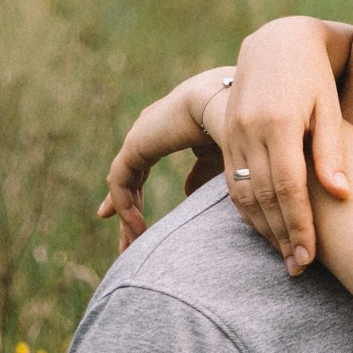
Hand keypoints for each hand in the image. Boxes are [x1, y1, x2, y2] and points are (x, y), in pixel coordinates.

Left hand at [98, 70, 233, 250]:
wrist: (227, 106)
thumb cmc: (232, 126)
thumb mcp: (219, 159)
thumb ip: (201, 176)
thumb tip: (187, 194)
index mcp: (166, 130)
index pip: (141, 168)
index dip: (136, 195)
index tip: (134, 224)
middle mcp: (147, 132)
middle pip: (129, 179)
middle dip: (128, 210)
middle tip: (129, 242)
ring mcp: (139, 137)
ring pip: (123, 184)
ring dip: (126, 215)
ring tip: (131, 245)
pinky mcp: (134, 145)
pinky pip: (121, 182)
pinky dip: (125, 207)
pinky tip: (137, 230)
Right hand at [218, 17, 352, 275]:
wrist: (277, 45)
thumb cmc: (316, 78)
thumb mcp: (330, 109)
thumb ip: (333, 151)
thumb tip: (342, 194)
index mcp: (279, 123)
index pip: (288, 187)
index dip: (298, 226)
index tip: (308, 258)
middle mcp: (250, 130)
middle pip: (264, 196)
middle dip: (281, 236)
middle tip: (299, 268)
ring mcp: (233, 133)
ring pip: (243, 193)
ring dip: (263, 228)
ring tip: (285, 255)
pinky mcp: (226, 136)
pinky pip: (233, 181)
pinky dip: (248, 210)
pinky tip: (266, 229)